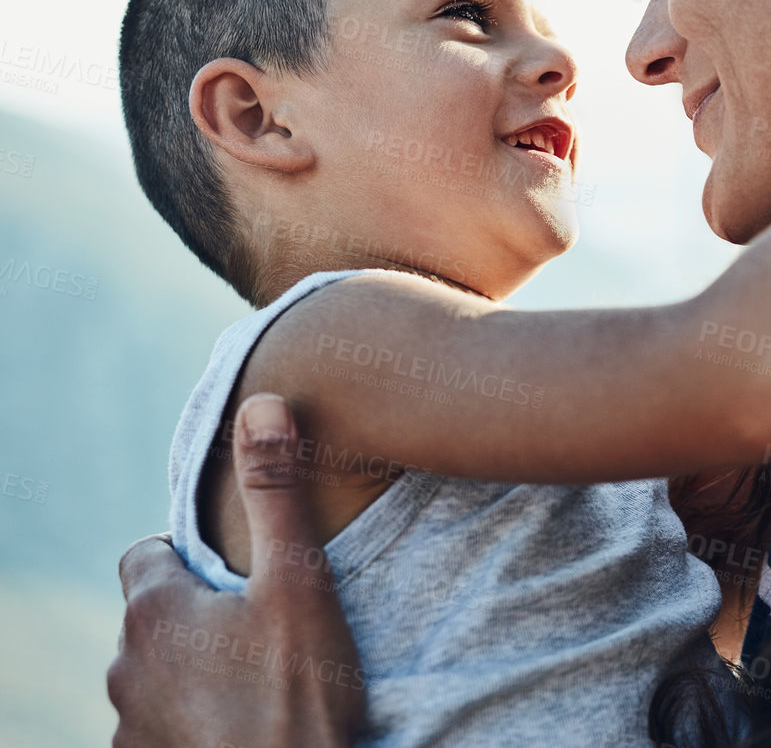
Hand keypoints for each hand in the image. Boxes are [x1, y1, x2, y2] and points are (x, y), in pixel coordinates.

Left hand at [108, 394, 363, 747]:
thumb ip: (276, 492)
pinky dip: (192, 720)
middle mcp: (124, 667)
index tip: (244, 578)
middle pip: (154, 617)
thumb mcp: (300, 582)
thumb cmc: (297, 694)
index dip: (194, 558)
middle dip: (199, 616)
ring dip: (194, 672)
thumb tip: (259, 401)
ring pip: (156, 675)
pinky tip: (242, 726)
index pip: (147, 554)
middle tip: (265, 631)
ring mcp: (128, 725)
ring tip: (259, 683)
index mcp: (155, 611)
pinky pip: (160, 726)